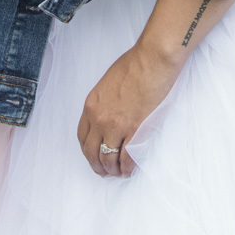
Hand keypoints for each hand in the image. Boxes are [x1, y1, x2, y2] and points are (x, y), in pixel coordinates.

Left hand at [78, 43, 181, 176]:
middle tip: (103, 171)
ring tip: (118, 173)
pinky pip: (126, 157)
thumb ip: (105, 100)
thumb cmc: (135, 64)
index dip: (87, 149)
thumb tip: (111, 111)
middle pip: (91, 151)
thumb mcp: (109, 82)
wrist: (152, 61)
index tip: (93, 154)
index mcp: (91, 105)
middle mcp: (99, 118)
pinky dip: (127, 167)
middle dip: (96, 164)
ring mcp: (116, 126)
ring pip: (107, 158)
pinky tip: (129, 170)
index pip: (82, 135)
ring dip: (112, 169)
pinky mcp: (134, 130)